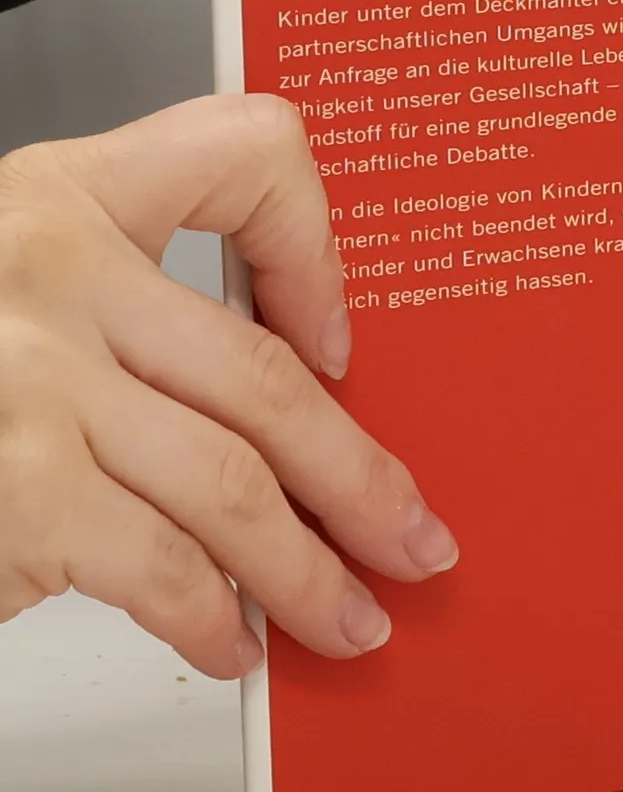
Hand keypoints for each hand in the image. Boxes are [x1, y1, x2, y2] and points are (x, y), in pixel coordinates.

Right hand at [0, 95, 456, 676]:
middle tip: (413, 535)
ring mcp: (29, 380)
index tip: (342, 337)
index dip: (316, 242)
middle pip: (266, 375)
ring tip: (349, 616)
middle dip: (359, 475)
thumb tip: (269, 412)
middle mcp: (47, 269)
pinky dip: (212, 617)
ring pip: (235, 482)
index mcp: (57, 197)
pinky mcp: (18, 486)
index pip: (242, 149)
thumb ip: (112, 317)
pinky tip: (230, 642)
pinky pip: (162, 562)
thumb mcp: (6, 298)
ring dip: (309, 569)